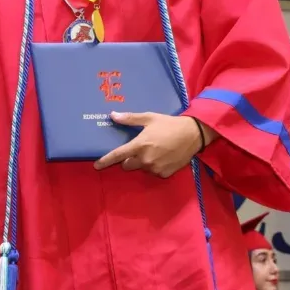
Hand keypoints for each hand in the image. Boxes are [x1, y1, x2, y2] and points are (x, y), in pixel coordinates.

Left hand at [94, 113, 212, 177]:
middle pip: (128, 165)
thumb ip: (130, 118)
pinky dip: (155, 166)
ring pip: (141, 168)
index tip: (97, 165)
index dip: (105, 161)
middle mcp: (145, 160)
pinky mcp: (165, 174)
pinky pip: (154, 172)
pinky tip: (162, 156)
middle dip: (129, 159)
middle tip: (139, 148)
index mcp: (139, 145)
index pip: (117, 155)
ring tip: (154, 150)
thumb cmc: (168, 124)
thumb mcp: (149, 118)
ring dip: (143, 162)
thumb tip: (113, 115)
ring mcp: (155, 169)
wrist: (192, 134)